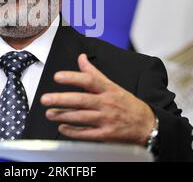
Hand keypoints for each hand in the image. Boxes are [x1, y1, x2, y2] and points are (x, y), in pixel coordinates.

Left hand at [40, 54, 155, 145]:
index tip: (57, 76)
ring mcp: (106, 120)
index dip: (72, 77)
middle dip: (61, 99)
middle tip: (45, 99)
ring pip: (81, 117)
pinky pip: (87, 134)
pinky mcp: (106, 134)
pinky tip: (62, 128)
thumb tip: (81, 57)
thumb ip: (94, 73)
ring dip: (63, 115)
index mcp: (108, 89)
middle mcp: (107, 103)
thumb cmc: (127, 104)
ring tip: (49, 113)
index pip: (89, 80)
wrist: (147, 124)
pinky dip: (73, 132)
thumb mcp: (113, 85)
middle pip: (81, 100)